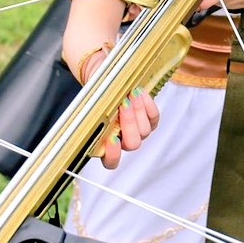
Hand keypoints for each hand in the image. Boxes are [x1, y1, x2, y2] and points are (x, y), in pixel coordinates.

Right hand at [80, 50, 159, 169]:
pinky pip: (154, 117)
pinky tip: (139, 93)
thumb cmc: (95, 94)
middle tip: (123, 105)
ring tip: (131, 94)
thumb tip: (95, 111)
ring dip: (138, 111)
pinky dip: (148, 105)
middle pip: (132, 143)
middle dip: (129, 124)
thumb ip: (91, 111)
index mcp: (105, 143)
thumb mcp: (89, 102)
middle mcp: (124, 141)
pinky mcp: (150, 120)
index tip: (112, 138)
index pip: (111, 161)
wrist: (106, 81)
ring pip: (144, 130)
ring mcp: (138, 131)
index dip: (113, 154)